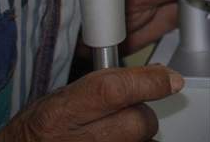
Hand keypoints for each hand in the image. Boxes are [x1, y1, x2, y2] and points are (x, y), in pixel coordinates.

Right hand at [0, 65, 182, 140]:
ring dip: (136, 135)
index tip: (170, 79)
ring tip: (111, 131)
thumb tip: (156, 75)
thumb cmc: (39, 129)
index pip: (114, 91)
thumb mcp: (64, 97)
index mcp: (62, 113)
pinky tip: (113, 141)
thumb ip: (107, 83)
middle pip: (138, 123)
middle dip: (142, 114)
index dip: (148, 82)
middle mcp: (77, 141)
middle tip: (127, 111)